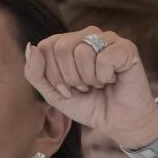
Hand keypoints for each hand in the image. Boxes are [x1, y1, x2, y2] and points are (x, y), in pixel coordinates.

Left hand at [24, 27, 157, 149]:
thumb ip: (35, 73)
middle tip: (84, 87)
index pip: (46, 46)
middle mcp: (87, 35)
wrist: (116, 122)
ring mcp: (108, 39)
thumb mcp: (52, 93)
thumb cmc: (87, 104)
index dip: (53, 75)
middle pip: (62, 47)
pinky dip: (105, 77)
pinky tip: (113, 80)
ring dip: (88, 79)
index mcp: (68, 42)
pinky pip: (104, 58)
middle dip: (69, 77)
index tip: (67, 89)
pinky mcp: (126, 48)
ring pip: (82, 52)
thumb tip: (31, 47)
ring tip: (99, 84)